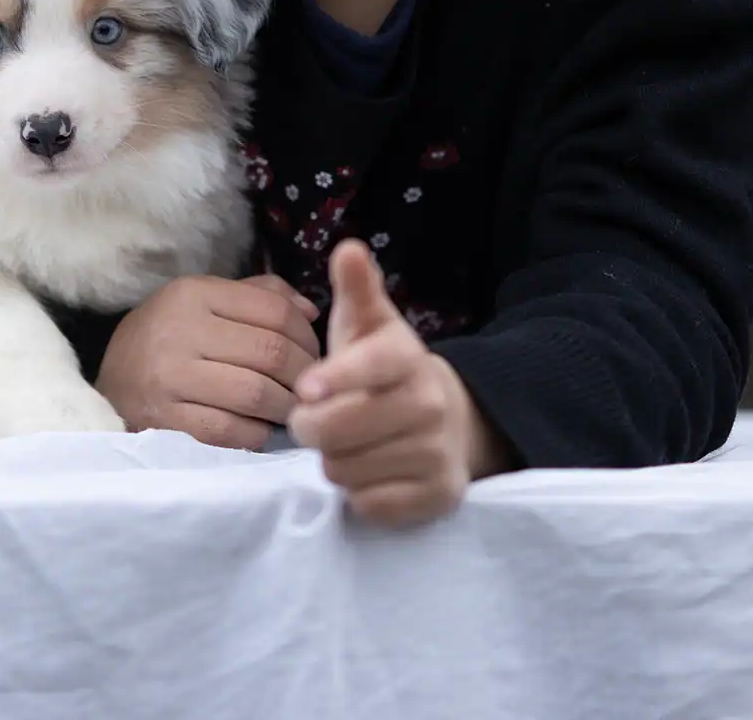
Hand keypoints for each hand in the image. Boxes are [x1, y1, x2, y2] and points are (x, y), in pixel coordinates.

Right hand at [96, 273, 321, 449]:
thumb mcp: (204, 302)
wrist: (109, 384)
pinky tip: (259, 429)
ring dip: (285, 407)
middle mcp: (181, 331)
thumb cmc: (169, 339)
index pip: (275, 311)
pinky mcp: (166, 422)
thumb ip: (259, 297)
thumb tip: (311, 312)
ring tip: (291, 410)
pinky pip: (232, 431)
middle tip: (312, 389)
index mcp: (194, 294)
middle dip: (305, 376)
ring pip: (257, 394)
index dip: (308, 336)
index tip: (315, 355)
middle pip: (272, 353)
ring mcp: (170, 379)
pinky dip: (256, 433)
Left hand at [288, 239, 511, 527]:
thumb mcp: (368, 325)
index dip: (336, 378)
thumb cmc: (383, 367)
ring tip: (347, 443)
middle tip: (315, 418)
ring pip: (345, 470)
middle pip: (338, 430)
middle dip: (312, 427)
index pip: (371, 366)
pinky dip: (358, 493)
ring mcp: (436, 454)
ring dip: (333, 461)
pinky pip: (368, 505)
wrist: (445, 416)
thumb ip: (356, 288)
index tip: (306, 389)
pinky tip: (368, 470)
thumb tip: (348, 247)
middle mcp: (429, 405)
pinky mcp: (436, 496)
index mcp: (407, 357)